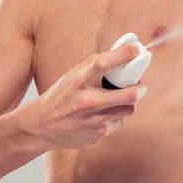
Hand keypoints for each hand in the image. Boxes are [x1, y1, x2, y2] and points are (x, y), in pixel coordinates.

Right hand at [21, 43, 146, 149]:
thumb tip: (125, 51)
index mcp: (80, 80)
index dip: (124, 54)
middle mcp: (88, 100)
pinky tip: (105, 113)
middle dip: (141, 87)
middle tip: (140, 84)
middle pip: (130, 94)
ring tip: (120, 98)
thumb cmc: (62, 95)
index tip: (135, 49)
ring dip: (129, 102)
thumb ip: (96, 64)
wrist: (41, 126)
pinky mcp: (98, 133)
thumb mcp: (74, 74)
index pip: (103, 63)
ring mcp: (94, 119)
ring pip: (129, 109)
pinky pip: (119, 121)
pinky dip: (117, 115)